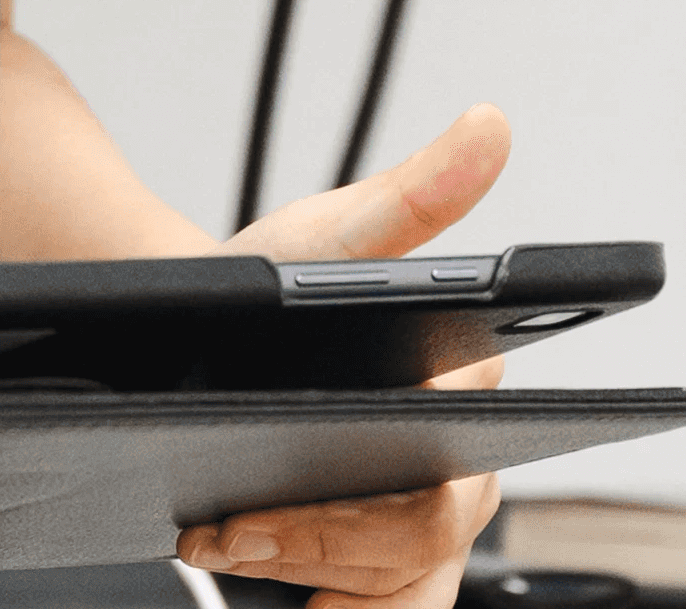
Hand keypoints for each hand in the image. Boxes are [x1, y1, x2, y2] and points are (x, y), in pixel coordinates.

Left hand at [179, 104, 515, 608]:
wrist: (195, 333)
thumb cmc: (274, 283)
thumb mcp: (323, 239)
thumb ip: (406, 197)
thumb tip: (489, 125)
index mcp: (468, 390)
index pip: (454, 472)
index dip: (372, 499)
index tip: (288, 489)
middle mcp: (462, 469)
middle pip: (422, 547)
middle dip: (321, 541)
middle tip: (232, 527)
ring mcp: (419, 527)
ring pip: (397, 589)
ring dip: (307, 573)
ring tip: (224, 540)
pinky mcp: (373, 567)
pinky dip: (318, 605)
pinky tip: (252, 571)